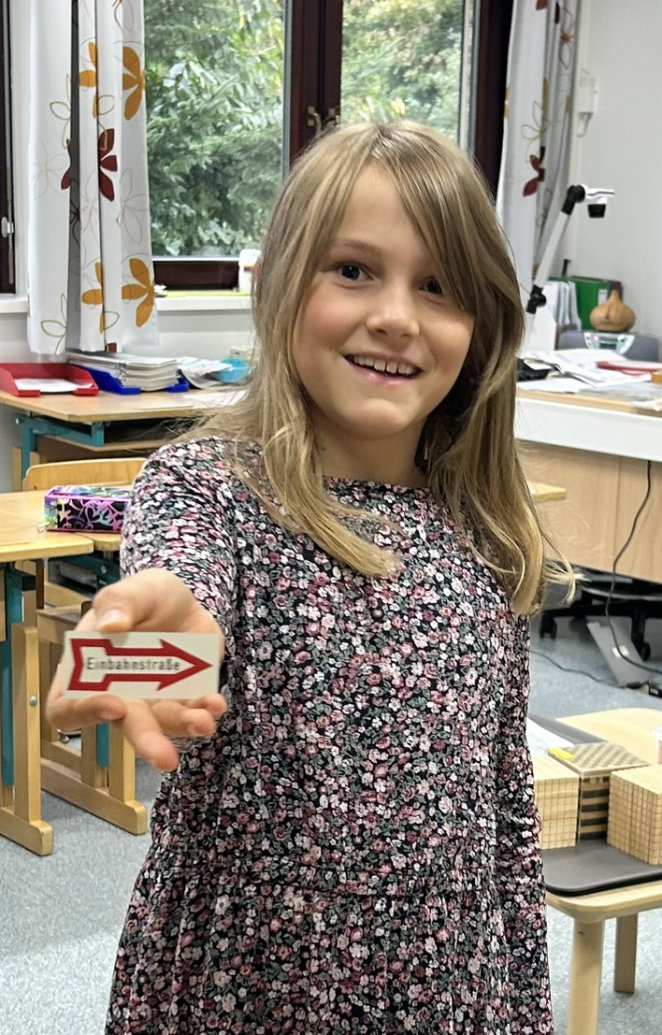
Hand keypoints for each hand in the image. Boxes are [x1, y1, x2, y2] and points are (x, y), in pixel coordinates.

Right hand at [46, 568, 227, 771]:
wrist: (185, 600)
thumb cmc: (145, 597)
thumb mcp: (133, 589)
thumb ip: (120, 602)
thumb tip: (111, 625)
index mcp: (87, 670)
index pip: (66, 707)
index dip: (83, 713)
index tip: (113, 704)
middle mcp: (117, 694)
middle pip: (124, 726)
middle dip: (147, 741)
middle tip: (166, 758)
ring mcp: (152, 700)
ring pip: (164, 724)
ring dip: (184, 726)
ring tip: (204, 721)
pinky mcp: (184, 698)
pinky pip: (194, 712)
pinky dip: (206, 711)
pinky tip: (215, 704)